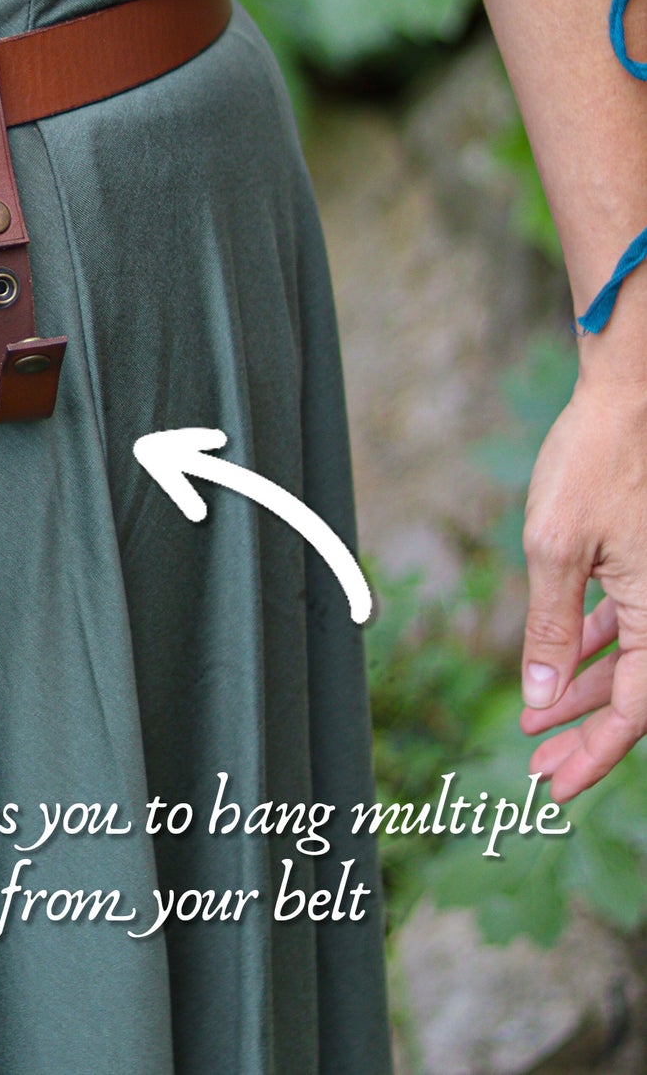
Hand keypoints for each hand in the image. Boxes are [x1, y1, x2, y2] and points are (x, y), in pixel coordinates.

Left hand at [518, 359, 646, 800]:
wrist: (626, 394)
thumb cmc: (594, 459)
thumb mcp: (555, 545)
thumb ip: (551, 625)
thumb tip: (542, 695)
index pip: (636, 711)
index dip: (595, 754)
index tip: (554, 785)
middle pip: (637, 696)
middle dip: (588, 735)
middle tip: (544, 769)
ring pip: (632, 660)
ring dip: (588, 692)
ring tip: (543, 722)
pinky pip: (630, 622)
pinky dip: (596, 646)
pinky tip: (563, 664)